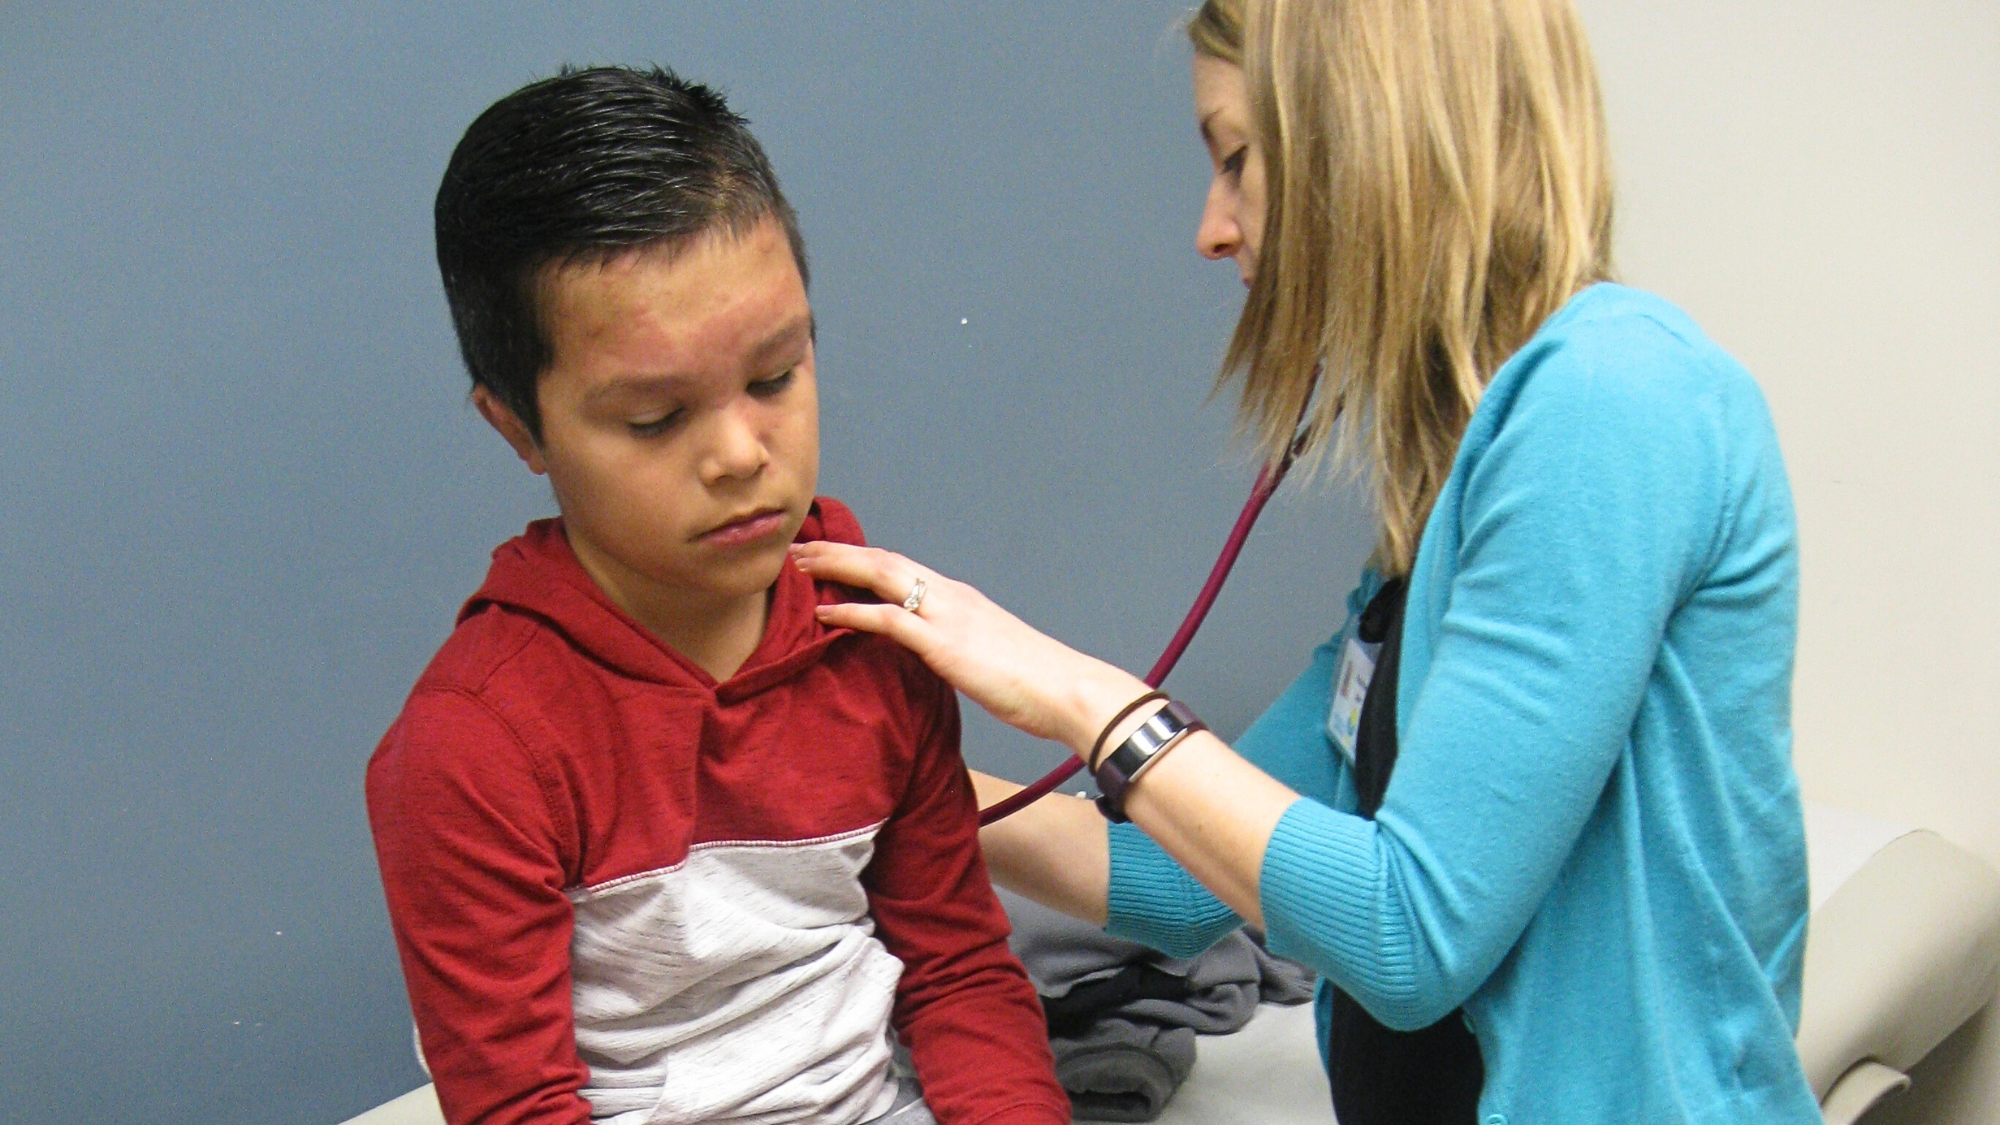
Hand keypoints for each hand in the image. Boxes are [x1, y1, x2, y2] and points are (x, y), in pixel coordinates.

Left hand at [788, 542, 1147, 753]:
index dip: (860, 556)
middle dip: (836, 551)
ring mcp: (947, 616)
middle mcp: (950, 596)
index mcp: (959, 598)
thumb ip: (954, 648)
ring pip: (882, 575)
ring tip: (796, 566)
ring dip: (835, 567)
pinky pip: (889, 619)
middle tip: (795, 548)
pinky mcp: (945, 643)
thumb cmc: (1034, 682)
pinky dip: (853, 611)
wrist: (1068, 690)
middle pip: (883, 559)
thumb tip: (931, 656)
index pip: (900, 565)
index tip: (825, 554)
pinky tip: (823, 613)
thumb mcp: (985, 657)